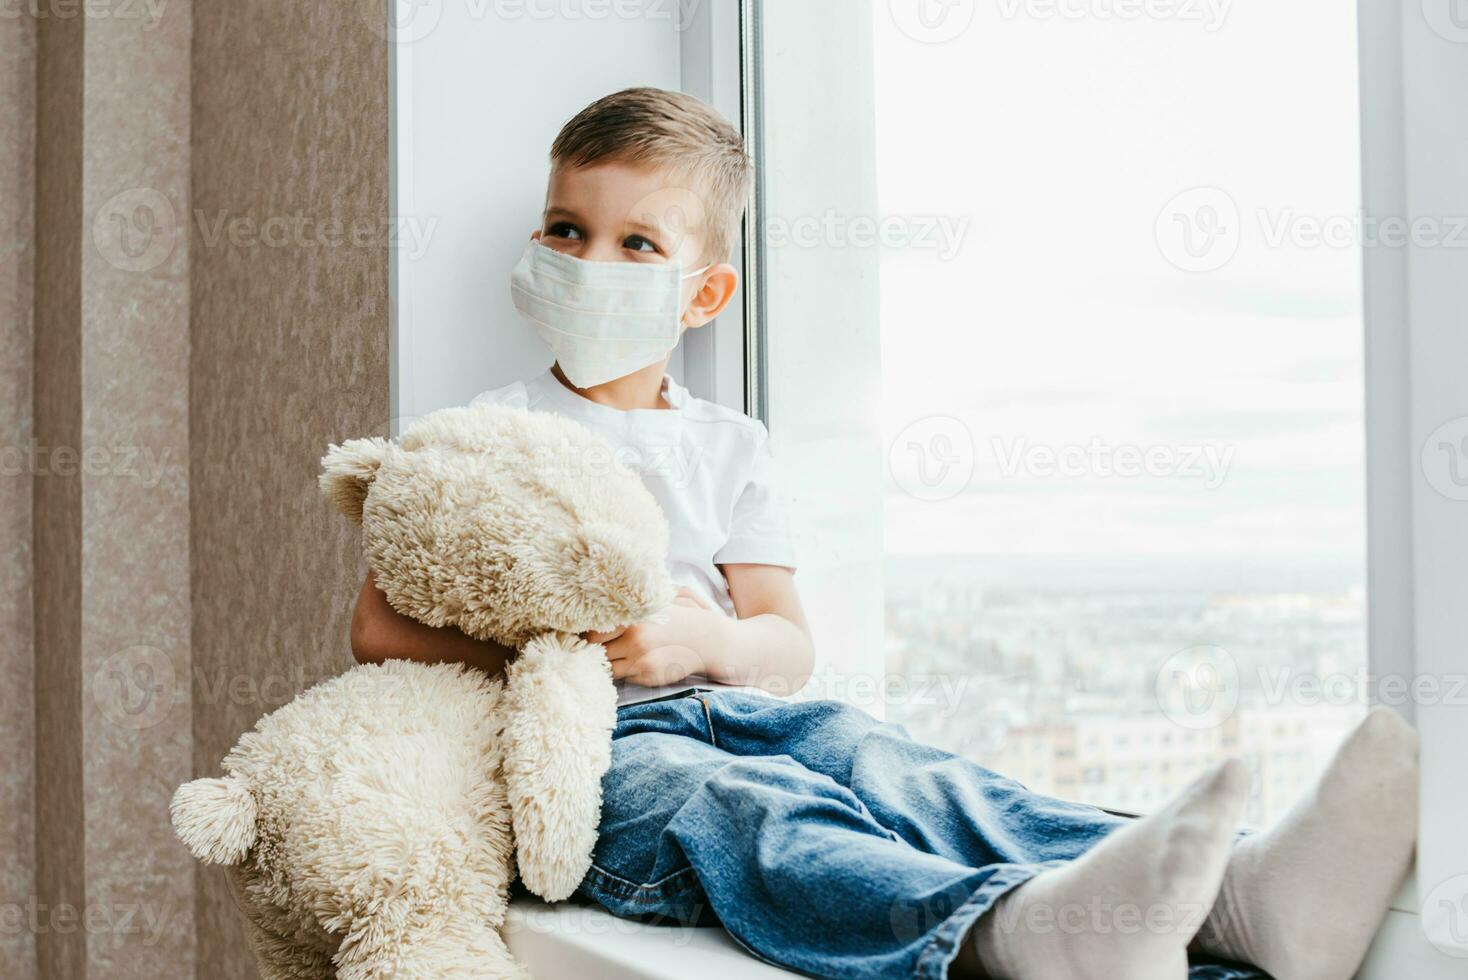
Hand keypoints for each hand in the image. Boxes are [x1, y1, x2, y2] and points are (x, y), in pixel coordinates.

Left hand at [586, 589, 728, 686]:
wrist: (709, 641)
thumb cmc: (683, 617)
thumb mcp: (661, 599)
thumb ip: (636, 598)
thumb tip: (604, 593)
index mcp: (634, 616)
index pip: (594, 628)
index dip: (586, 632)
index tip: (584, 632)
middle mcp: (635, 638)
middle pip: (594, 648)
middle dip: (591, 648)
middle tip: (591, 646)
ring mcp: (640, 659)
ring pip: (606, 665)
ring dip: (605, 661)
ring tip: (609, 654)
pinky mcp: (646, 675)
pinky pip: (622, 675)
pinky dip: (620, 669)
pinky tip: (628, 662)